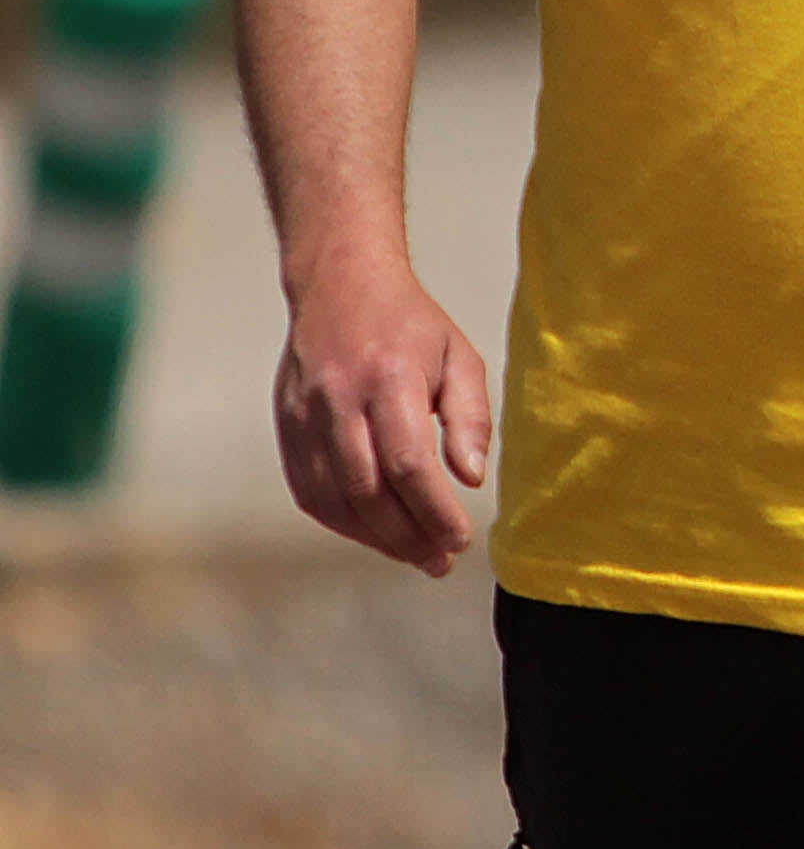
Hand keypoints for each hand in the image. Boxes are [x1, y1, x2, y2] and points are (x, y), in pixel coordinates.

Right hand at [271, 257, 489, 573]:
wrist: (339, 286)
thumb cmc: (412, 326)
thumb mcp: (459, 356)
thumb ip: (470, 417)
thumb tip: (472, 478)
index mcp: (388, 380)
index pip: (408, 463)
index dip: (434, 510)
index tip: (461, 539)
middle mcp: (339, 402)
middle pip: (369, 491)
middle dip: (408, 536)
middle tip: (441, 562)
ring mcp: (305, 417)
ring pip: (335, 499)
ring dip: (376, 538)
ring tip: (415, 555)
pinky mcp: (287, 429)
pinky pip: (310, 492)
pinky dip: (343, 522)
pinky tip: (375, 533)